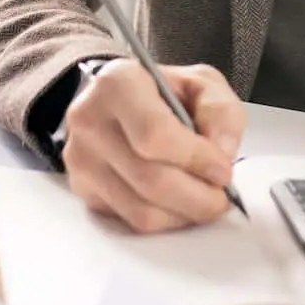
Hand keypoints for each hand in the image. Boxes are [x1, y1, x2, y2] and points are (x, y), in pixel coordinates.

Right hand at [61, 61, 245, 233]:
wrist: (116, 100)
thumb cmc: (160, 91)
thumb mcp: (200, 83)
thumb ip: (220, 111)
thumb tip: (222, 151)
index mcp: (119, 83)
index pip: (154, 134)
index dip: (196, 159)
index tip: (222, 169)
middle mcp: (91, 121)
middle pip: (150, 180)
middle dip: (198, 197)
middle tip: (221, 196)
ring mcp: (82, 159)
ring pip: (141, 210)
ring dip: (184, 214)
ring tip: (204, 200)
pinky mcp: (84, 190)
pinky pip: (131, 221)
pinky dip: (165, 220)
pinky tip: (178, 203)